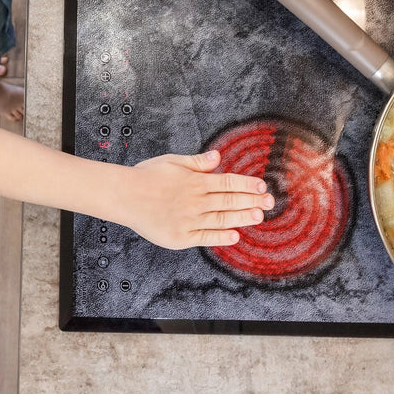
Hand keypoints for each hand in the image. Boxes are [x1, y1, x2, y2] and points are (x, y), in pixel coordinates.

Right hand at [121, 150, 274, 249]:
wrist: (124, 196)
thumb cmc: (146, 176)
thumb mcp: (172, 161)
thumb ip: (197, 162)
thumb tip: (218, 157)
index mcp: (195, 181)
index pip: (228, 182)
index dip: (247, 184)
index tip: (262, 186)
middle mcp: (195, 201)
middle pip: (230, 201)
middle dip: (252, 200)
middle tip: (270, 202)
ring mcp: (189, 220)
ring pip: (222, 219)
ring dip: (243, 218)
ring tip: (259, 216)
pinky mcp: (180, 237)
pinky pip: (205, 237)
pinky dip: (221, 236)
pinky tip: (235, 235)